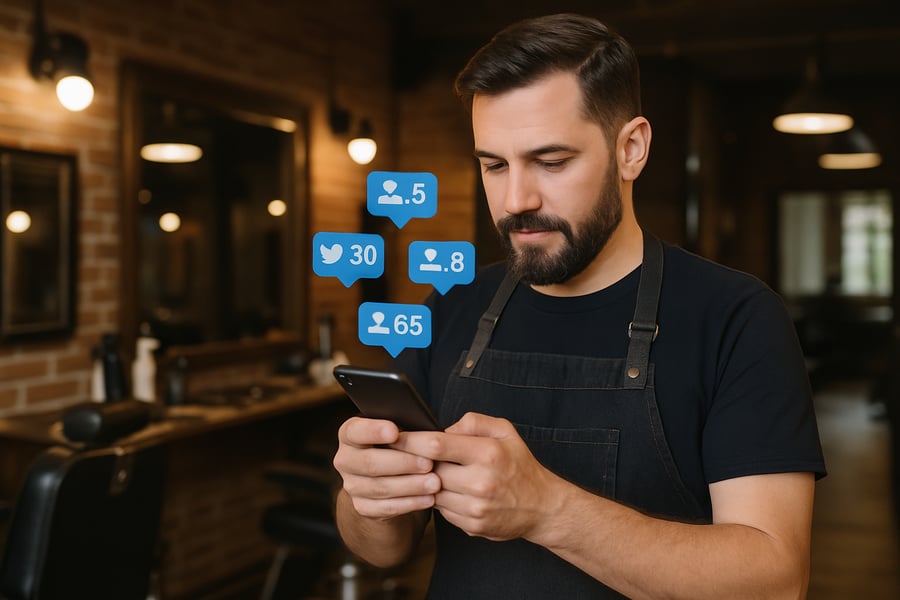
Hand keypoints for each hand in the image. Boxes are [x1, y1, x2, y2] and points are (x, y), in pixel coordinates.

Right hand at [332, 416, 440, 519]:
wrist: (386, 479)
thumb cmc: (396, 446)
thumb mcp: (397, 433)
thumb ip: (404, 429)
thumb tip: (427, 433)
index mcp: (350, 435)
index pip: (355, 431)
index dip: (373, 431)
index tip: (395, 432)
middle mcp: (345, 460)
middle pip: (370, 462)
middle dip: (402, 463)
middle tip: (429, 463)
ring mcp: (352, 486)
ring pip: (380, 487)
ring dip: (411, 485)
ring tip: (435, 483)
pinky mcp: (363, 507)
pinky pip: (386, 508)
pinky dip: (410, 503)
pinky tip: (429, 499)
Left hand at [402, 412, 558, 541]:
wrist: (542, 506)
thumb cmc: (519, 464)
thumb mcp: (505, 431)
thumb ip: (473, 421)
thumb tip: (442, 428)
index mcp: (487, 453)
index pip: (436, 445)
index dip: (410, 440)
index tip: (393, 437)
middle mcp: (481, 482)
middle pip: (429, 470)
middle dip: (414, 463)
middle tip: (401, 455)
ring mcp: (476, 507)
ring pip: (432, 492)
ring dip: (426, 483)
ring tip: (427, 473)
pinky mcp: (472, 526)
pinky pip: (441, 511)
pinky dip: (440, 500)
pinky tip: (447, 491)